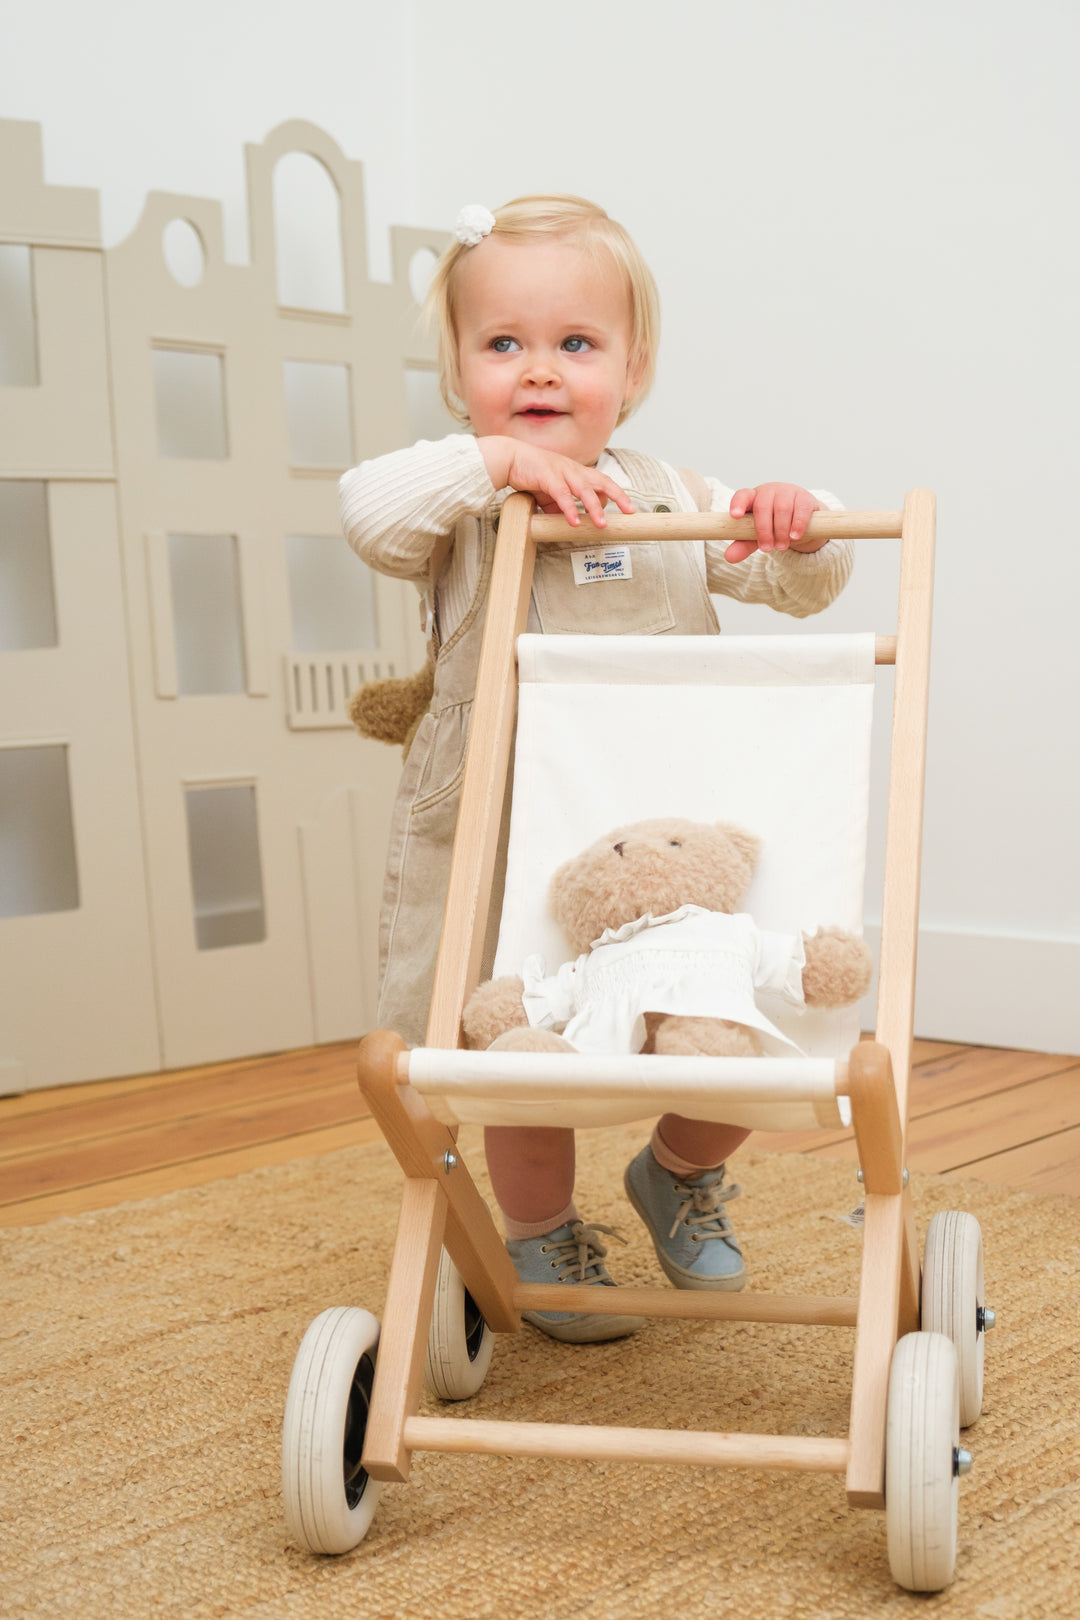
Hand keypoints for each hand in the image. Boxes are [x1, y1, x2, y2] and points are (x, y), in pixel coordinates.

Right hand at [479, 437, 635, 527]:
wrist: (509, 458)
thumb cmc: (531, 473)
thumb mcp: (550, 492)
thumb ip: (560, 506)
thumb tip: (567, 522)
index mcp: (576, 472)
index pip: (602, 482)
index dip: (616, 494)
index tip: (628, 508)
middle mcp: (573, 471)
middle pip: (602, 482)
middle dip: (618, 496)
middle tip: (630, 511)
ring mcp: (561, 472)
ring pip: (584, 490)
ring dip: (594, 507)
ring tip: (602, 524)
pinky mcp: (547, 477)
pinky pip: (561, 495)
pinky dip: (569, 509)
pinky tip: (575, 522)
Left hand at [725, 483, 825, 562]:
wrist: (801, 521)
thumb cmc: (773, 525)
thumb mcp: (756, 536)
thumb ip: (743, 545)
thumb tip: (729, 557)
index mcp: (753, 498)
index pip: (742, 496)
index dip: (738, 504)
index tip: (735, 516)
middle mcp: (769, 491)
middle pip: (762, 505)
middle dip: (764, 529)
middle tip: (767, 549)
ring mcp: (787, 492)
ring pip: (782, 508)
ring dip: (781, 530)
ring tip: (781, 546)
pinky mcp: (805, 498)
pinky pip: (801, 509)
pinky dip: (797, 524)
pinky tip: (795, 536)